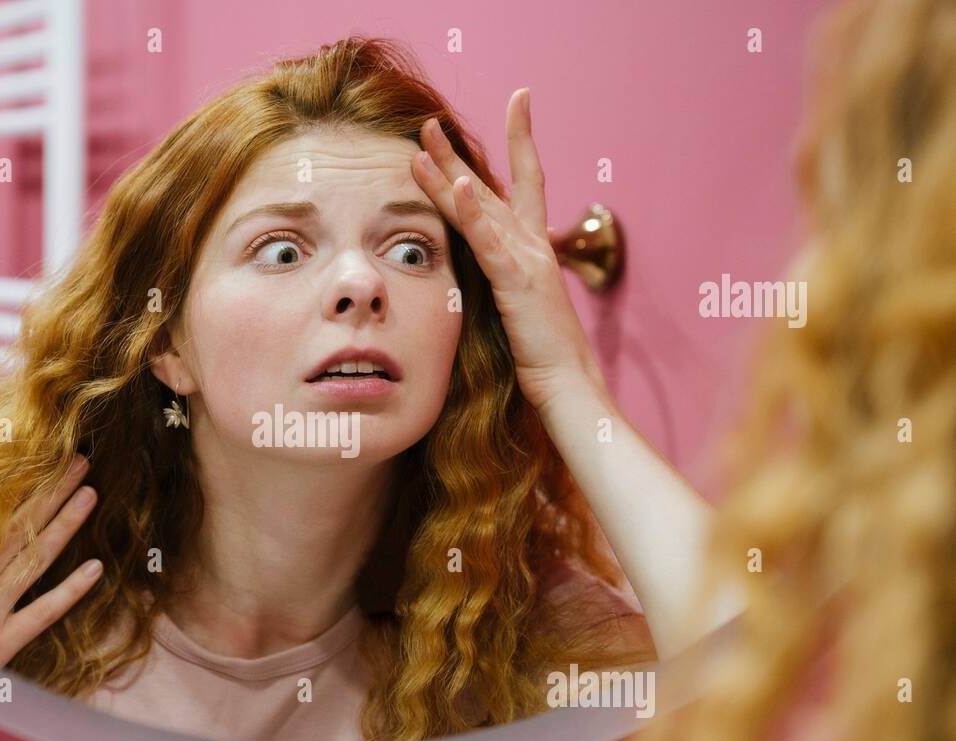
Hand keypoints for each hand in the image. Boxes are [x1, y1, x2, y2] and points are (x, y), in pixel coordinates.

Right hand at [0, 455, 103, 667]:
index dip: (21, 484)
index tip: (45, 458)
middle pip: (20, 526)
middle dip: (51, 493)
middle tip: (80, 463)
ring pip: (35, 559)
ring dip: (64, 526)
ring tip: (90, 496)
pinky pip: (42, 613)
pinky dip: (69, 591)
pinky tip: (95, 569)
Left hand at [410, 88, 607, 410]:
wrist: (568, 384)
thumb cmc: (543, 355)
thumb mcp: (518, 309)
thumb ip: (504, 280)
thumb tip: (487, 273)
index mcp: (532, 251)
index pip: (525, 185)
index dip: (520, 143)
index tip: (517, 102)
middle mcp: (532, 246)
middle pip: (491, 187)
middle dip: (459, 153)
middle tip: (431, 123)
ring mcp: (526, 260)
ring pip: (481, 207)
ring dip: (450, 172)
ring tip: (424, 142)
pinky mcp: (517, 282)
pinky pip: (490, 241)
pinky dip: (473, 211)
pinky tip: (458, 184)